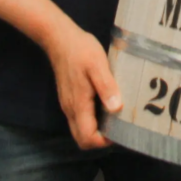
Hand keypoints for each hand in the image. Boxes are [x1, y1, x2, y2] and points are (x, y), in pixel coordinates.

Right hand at [46, 23, 121, 148]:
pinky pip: (79, 117)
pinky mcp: (69, 97)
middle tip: (119, 126)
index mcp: (78, 104)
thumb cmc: (80, 50)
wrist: (60, 38)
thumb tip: (116, 108)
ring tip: (116, 115)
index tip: (120, 130)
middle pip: (82, 138)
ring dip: (96, 129)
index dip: (103, 141)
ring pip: (80, 128)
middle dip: (100, 139)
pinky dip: (92, 119)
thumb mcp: (97, 65)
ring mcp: (68, 103)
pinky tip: (105, 103)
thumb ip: (106, 86)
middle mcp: (70, 109)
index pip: (86, 138)